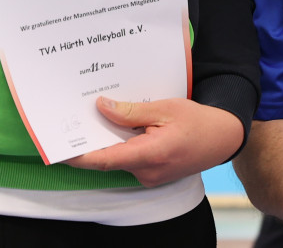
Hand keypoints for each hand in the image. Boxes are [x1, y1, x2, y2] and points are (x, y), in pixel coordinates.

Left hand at [65, 96, 242, 186]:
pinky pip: (131, 159)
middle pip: (109, 158)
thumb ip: (132, 111)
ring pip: (120, 158)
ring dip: (109, 139)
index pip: (104, 159)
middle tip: (73, 118)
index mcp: (150, 155)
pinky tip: (121, 124)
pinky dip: (123, 144)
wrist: (224, 137)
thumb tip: (103, 107)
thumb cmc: (198, 121)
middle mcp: (147, 171)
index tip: (58, 148)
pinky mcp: (153, 174)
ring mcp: (150, 176)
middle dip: (92, 140)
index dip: (78, 155)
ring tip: (98, 114)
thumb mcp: (165, 108)